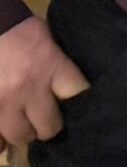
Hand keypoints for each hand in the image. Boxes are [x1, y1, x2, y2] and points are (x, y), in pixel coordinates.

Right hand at [0, 16, 87, 148]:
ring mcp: (2, 102)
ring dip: (23, 132)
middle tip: (46, 121)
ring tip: (23, 124)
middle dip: (49, 126)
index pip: (78, 92)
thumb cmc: (20, 31)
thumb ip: (59, 66)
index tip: (76, 101)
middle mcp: (27, 89)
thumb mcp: (49, 41)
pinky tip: (3, 132)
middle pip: (49, 126)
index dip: (79, 98)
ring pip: (19, 136)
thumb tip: (69, 90)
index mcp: (50, 66)